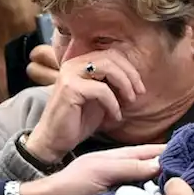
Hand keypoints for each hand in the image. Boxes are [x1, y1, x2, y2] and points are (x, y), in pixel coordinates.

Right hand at [25, 50, 144, 163]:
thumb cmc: (77, 121)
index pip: (111, 54)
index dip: (129, 69)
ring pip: (107, 67)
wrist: (54, 140)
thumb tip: (135, 79)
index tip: (139, 88)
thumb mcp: (100, 99)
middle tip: (139, 93)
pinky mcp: (70, 88)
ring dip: (124, 85)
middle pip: (111, 57)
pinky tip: (115, 116)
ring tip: (129, 102)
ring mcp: (70, 74)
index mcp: (80, 63)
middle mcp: (73, 64)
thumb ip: (112, 84)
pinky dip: (113, 103)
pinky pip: (101, 89)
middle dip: (130, 75)